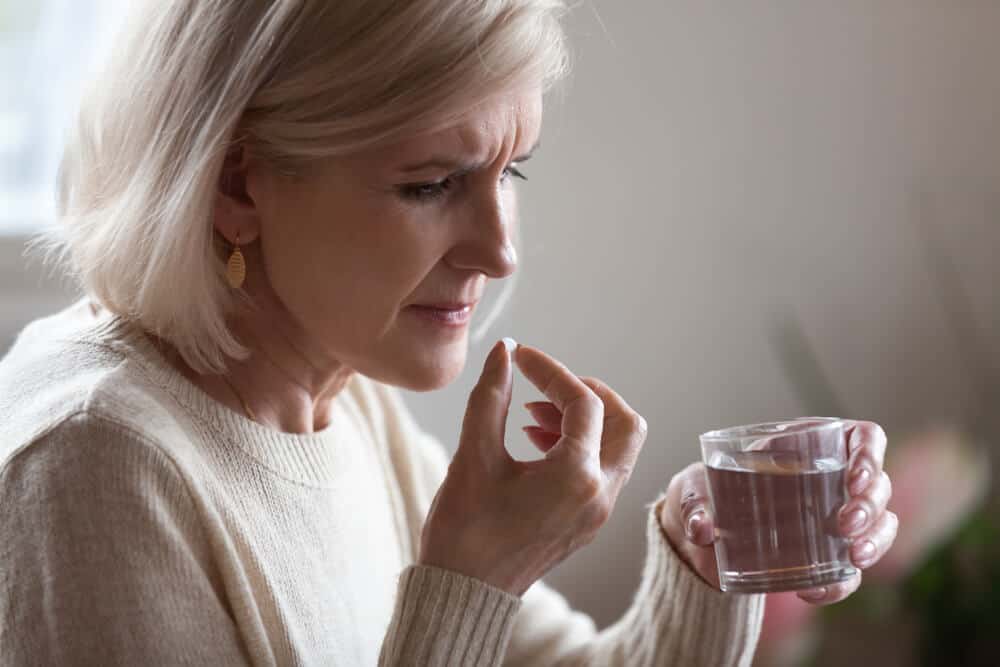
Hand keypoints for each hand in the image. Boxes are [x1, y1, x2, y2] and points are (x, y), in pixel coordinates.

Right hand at [419, 340, 647, 595]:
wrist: (465, 594)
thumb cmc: (465, 530)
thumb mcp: (474, 456)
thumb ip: (491, 396)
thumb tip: (504, 351)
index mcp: (576, 476)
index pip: (582, 402)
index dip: (550, 369)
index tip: (519, 356)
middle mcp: (599, 494)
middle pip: (624, 421)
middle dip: (588, 393)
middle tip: (546, 384)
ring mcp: (598, 511)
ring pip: (617, 446)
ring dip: (584, 420)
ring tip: (531, 414)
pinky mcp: (587, 522)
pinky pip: (601, 470)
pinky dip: (579, 445)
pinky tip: (535, 439)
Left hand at [658, 420, 897, 603]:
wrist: (697, 541)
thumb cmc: (703, 496)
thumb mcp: (692, 490)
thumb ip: (694, 503)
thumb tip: (703, 528)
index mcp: (808, 445)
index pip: (862, 437)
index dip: (869, 452)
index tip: (854, 477)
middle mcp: (832, 480)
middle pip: (878, 484)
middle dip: (871, 505)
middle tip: (845, 523)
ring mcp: (834, 519)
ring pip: (881, 525)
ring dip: (876, 541)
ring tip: (853, 556)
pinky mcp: (826, 557)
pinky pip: (849, 571)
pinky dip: (841, 582)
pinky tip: (814, 591)